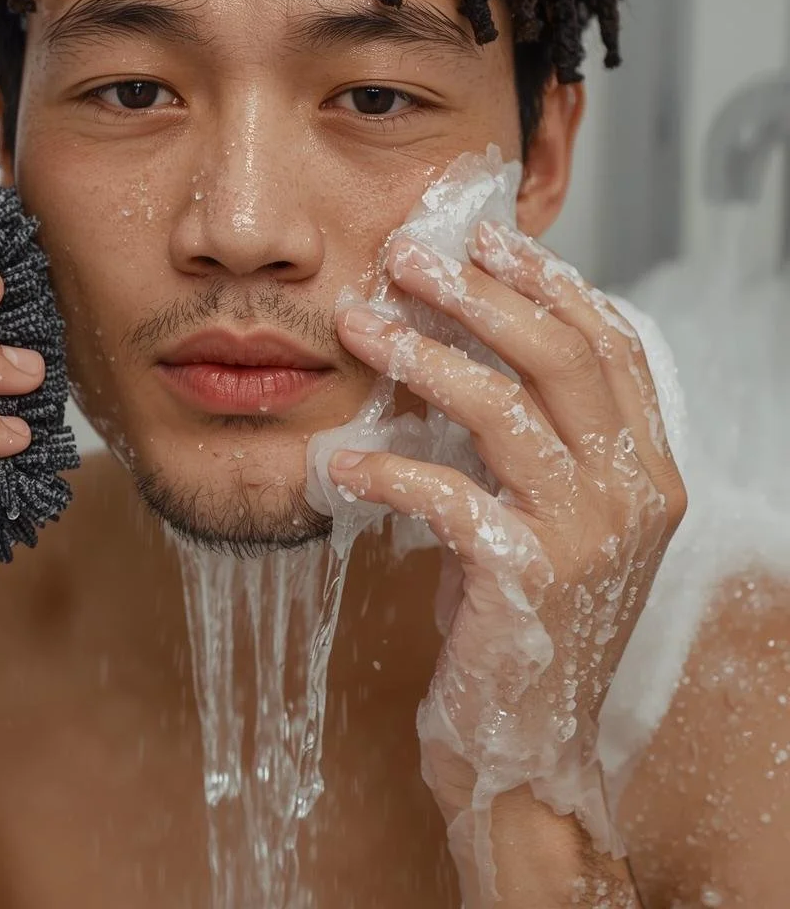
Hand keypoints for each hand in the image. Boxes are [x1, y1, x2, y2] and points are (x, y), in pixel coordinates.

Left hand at [326, 222, 686, 857]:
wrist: (526, 744)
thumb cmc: (520, 618)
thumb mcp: (540, 516)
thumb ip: (527, 439)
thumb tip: (458, 346)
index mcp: (644, 469)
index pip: (611, 346)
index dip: (550, 284)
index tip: (487, 239)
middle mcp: (633, 494)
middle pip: (561, 358)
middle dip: (479, 295)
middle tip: (408, 257)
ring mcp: (587, 537)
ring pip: (504, 410)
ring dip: (422, 358)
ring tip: (358, 326)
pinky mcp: (527, 579)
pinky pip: (446, 496)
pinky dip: (386, 468)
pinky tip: (339, 462)